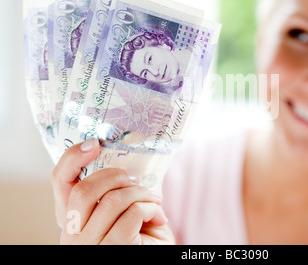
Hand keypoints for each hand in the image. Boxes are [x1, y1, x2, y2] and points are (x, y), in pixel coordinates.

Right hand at [51, 139, 174, 244]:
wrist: (156, 255)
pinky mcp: (115, 249)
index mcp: (71, 219)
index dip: (73, 158)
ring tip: (154, 200)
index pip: (59, 182)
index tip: (95, 143)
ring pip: (113, 200)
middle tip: (136, 179)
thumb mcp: (118, 209)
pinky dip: (152, 209)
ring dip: (141, 193)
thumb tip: (119, 151)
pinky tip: (158, 218)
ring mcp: (91, 245)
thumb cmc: (140, 232)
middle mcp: (72, 235)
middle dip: (115, 176)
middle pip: (83, 190)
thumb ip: (109, 189)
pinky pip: (134, 213)